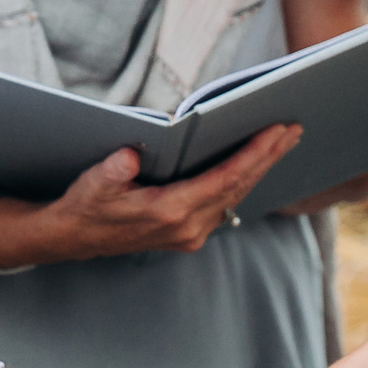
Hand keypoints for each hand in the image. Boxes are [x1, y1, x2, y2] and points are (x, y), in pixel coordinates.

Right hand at [0, 125, 301, 265]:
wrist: (73, 238)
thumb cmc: (85, 205)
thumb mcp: (95, 183)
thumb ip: (114, 171)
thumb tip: (131, 155)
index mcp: (171, 212)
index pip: (226, 179)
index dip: (254, 154)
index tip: (277, 131)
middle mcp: (188, 227)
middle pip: (240, 187)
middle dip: (269, 157)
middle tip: (294, 129)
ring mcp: (190, 233)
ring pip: (236, 196)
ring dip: (260, 168)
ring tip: (283, 141)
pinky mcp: (187, 232)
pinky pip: (224, 202)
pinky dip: (243, 180)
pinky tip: (255, 163)